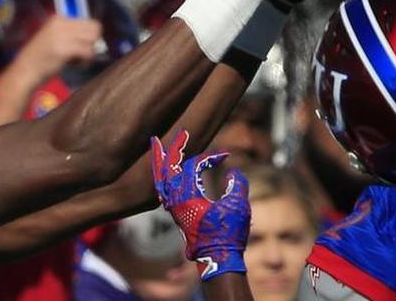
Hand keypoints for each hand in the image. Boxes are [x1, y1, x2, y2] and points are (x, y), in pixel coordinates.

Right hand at [14, 16, 101, 81]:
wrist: (25, 70)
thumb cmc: (40, 57)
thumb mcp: (54, 37)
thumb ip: (72, 34)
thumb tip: (95, 36)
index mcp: (59, 18)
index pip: (88, 21)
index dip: (90, 36)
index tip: (81, 46)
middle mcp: (61, 23)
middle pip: (94, 28)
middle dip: (92, 43)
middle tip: (83, 54)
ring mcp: (62, 35)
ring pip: (92, 40)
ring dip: (90, 52)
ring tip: (78, 61)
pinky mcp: (64, 49)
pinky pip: (87, 52)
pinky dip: (86, 61)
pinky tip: (77, 66)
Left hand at [151, 130, 250, 280]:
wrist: (218, 260)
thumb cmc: (228, 234)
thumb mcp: (238, 207)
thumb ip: (238, 185)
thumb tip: (234, 173)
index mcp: (188, 197)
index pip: (192, 166)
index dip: (209, 157)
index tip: (225, 156)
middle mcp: (176, 201)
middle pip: (167, 169)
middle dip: (170, 150)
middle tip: (170, 136)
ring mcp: (174, 209)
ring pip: (161, 180)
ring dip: (161, 163)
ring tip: (157, 148)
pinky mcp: (177, 215)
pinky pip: (164, 191)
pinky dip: (163, 178)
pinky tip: (164, 175)